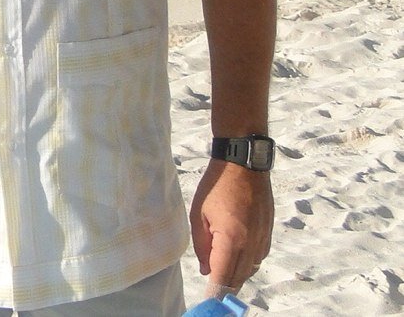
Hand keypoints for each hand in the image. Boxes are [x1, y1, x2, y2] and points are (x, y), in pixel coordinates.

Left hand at [189, 160, 272, 291]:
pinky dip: (246, 264)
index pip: (224, 277)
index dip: (215, 293)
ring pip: (250, 270)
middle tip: (211, 288)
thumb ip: (202, 246)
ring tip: (220, 272)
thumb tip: (206, 271)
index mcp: (233, 241)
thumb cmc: (216, 187)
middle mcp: (252, 246)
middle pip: (239, 278)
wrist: (244, 165)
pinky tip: (234, 256)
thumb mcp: (199, 214)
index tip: (209, 302)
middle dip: (225, 286)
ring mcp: (263, 241)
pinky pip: (257, 259)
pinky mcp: (268, 235)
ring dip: (235, 275)